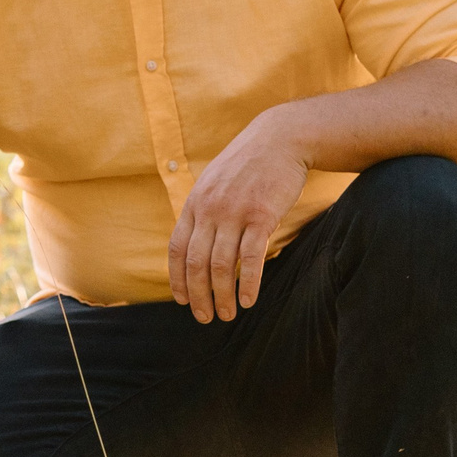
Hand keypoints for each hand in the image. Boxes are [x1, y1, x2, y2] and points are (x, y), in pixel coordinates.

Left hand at [168, 109, 312, 321]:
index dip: (177, 279)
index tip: (182, 300)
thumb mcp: (214, 183)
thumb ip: (203, 210)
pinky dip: (249, 283)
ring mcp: (234, 213)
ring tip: (227, 314)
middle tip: (204, 318)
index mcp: (194, 204)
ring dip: (222, 296)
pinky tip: (250, 300)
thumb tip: (196, 242)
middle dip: (198, 296)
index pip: (176, 249)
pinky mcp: (261, 216)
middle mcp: (209, 210)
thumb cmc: (248, 165)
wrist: (279, 139)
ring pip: (222, 266)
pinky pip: (251, 258)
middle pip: (196, 264)